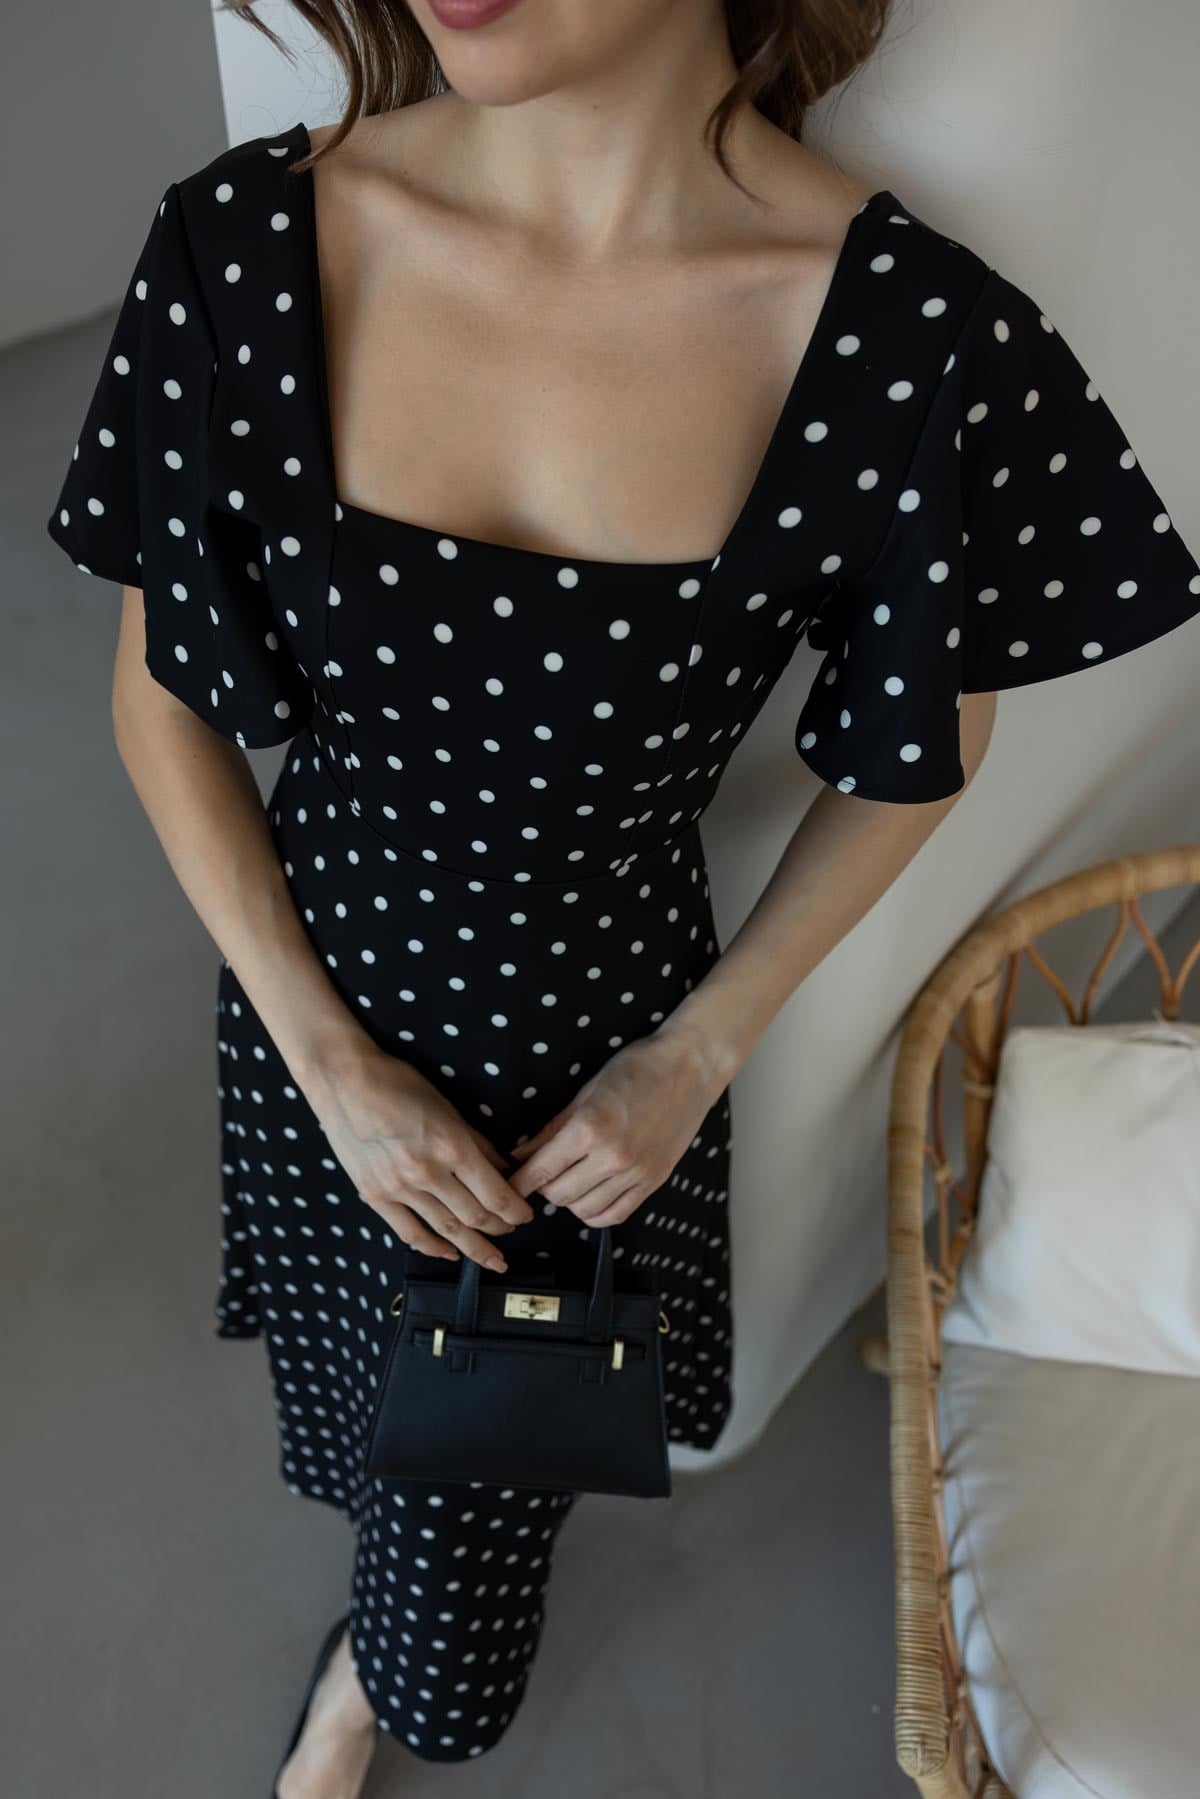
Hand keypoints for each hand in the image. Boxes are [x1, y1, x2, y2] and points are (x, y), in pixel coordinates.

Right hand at [303, 1043, 534, 1270]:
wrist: (344, 1081)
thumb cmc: (398, 1084)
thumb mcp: (448, 1107)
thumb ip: (478, 1142)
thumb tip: (505, 1167)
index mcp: (451, 1146)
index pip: (495, 1194)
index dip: (516, 1211)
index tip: (526, 1216)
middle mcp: (428, 1172)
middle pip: (475, 1216)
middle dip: (500, 1228)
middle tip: (511, 1232)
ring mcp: (399, 1188)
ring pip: (446, 1230)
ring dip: (474, 1247)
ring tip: (491, 1257)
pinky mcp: (375, 1196)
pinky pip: (409, 1233)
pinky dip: (433, 1248)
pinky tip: (450, 1254)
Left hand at [505, 1024, 730, 1227]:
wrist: (690, 1068)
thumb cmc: (637, 1068)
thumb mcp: (586, 1091)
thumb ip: (552, 1128)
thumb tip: (522, 1153)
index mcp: (590, 1129)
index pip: (541, 1170)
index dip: (519, 1182)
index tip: (509, 1185)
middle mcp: (613, 1157)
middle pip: (559, 1195)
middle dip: (542, 1188)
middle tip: (540, 1174)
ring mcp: (636, 1173)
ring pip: (585, 1210)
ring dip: (568, 1201)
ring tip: (566, 1181)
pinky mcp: (653, 1182)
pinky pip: (616, 1214)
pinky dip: (595, 1213)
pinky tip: (589, 1197)